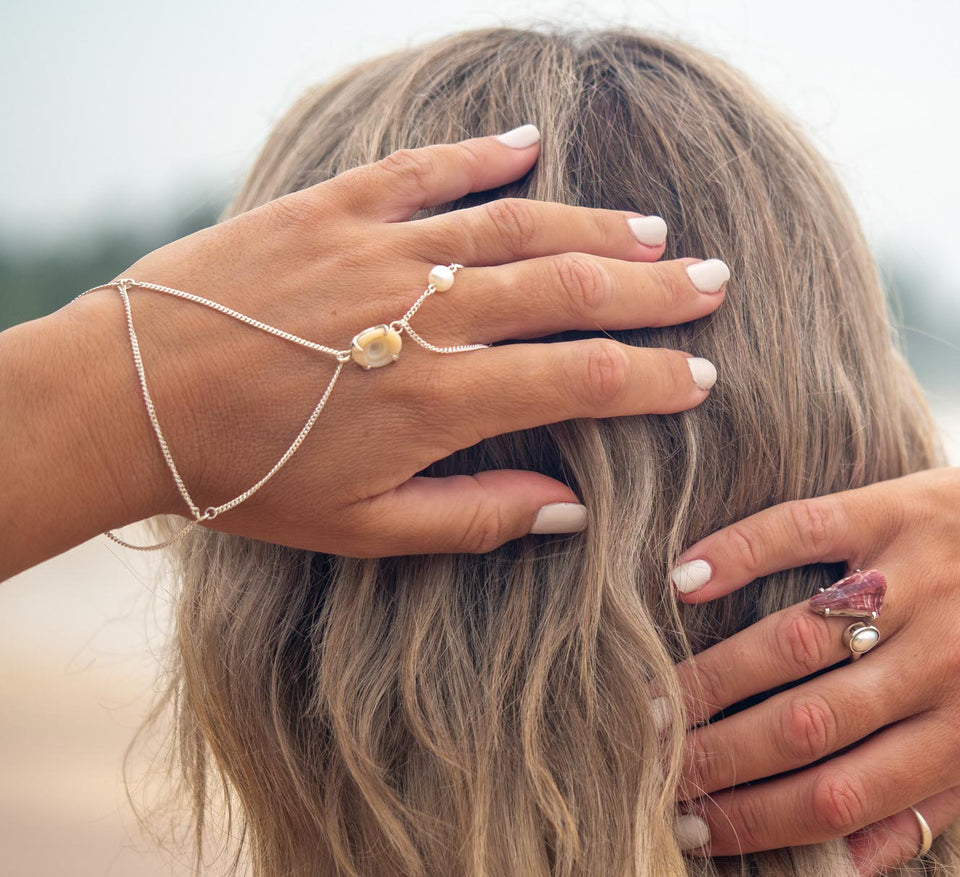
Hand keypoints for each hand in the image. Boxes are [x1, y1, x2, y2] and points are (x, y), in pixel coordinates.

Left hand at [30, 126, 726, 561]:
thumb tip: (572, 508)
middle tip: (713, 281)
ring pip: (515, 224)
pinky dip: (484, 154)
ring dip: (594, 224)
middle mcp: (426, 314)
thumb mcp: (363, 529)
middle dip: (654, 288)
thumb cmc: (245, 476)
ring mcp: (381, 250)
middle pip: (570, 288)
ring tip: (654, 229)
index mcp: (441, 399)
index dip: (656, 378)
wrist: (127, 398)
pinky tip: (533, 144)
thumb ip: (476, 517)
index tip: (702, 379)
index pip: (585, 379)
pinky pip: (425, 170)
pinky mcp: (332, 209)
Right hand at [664, 434, 959, 876]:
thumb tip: (834, 876)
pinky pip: (805, 530)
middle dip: (716, 757)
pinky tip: (684, 580)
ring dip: (713, 674)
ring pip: (796, 638)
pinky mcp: (897, 510)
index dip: (753, 821)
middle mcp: (945, 662)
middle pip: (808, 725)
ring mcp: (919, 581)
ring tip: (652, 701)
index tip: (689, 831)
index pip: (840, 797)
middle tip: (651, 769)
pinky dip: (740, 552)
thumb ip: (923, 814)